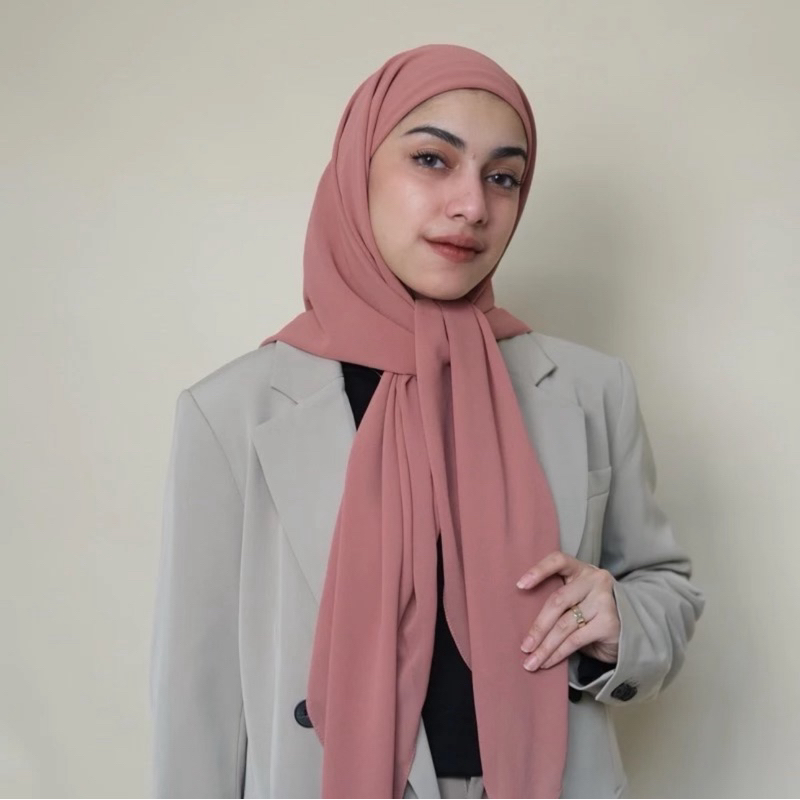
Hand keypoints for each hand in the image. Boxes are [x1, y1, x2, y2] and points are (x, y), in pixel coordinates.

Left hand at [516, 551, 619, 670]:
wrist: (630, 631)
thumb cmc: (592, 613)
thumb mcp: (576, 599)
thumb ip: (558, 601)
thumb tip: (525, 623)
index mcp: (581, 569)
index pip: (558, 560)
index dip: (538, 571)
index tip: (520, 585)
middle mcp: (594, 580)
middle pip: (557, 601)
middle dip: (538, 627)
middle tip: (524, 646)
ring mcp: (603, 600)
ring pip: (564, 624)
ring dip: (545, 646)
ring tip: (531, 661)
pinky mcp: (608, 622)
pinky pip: (575, 640)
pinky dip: (558, 653)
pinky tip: (548, 662)